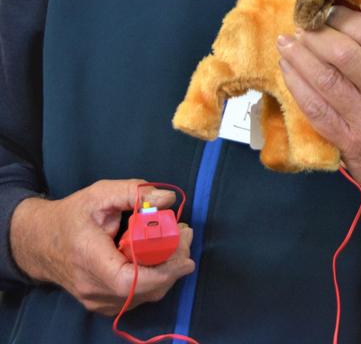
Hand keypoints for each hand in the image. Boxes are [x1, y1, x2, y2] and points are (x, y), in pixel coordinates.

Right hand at [10, 179, 194, 314]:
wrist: (39, 242)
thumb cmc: (71, 216)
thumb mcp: (100, 194)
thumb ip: (134, 192)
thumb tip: (167, 199)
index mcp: (89, 258)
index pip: (129, 281)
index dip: (163, 272)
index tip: (185, 256)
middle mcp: (91, 287)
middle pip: (144, 289)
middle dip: (173, 264)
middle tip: (186, 233)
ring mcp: (96, 300)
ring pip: (145, 296)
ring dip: (168, 271)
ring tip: (177, 240)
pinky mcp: (102, 303)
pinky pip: (137, 297)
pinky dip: (156, 279)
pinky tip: (161, 255)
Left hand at [277, 5, 360, 261]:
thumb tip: (356, 22)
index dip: (343, 18)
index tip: (328, 8)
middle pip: (344, 55)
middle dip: (316, 34)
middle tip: (303, 23)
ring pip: (324, 81)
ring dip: (300, 57)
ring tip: (288, 42)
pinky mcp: (350, 145)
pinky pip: (316, 110)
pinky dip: (298, 87)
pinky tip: (289, 71)